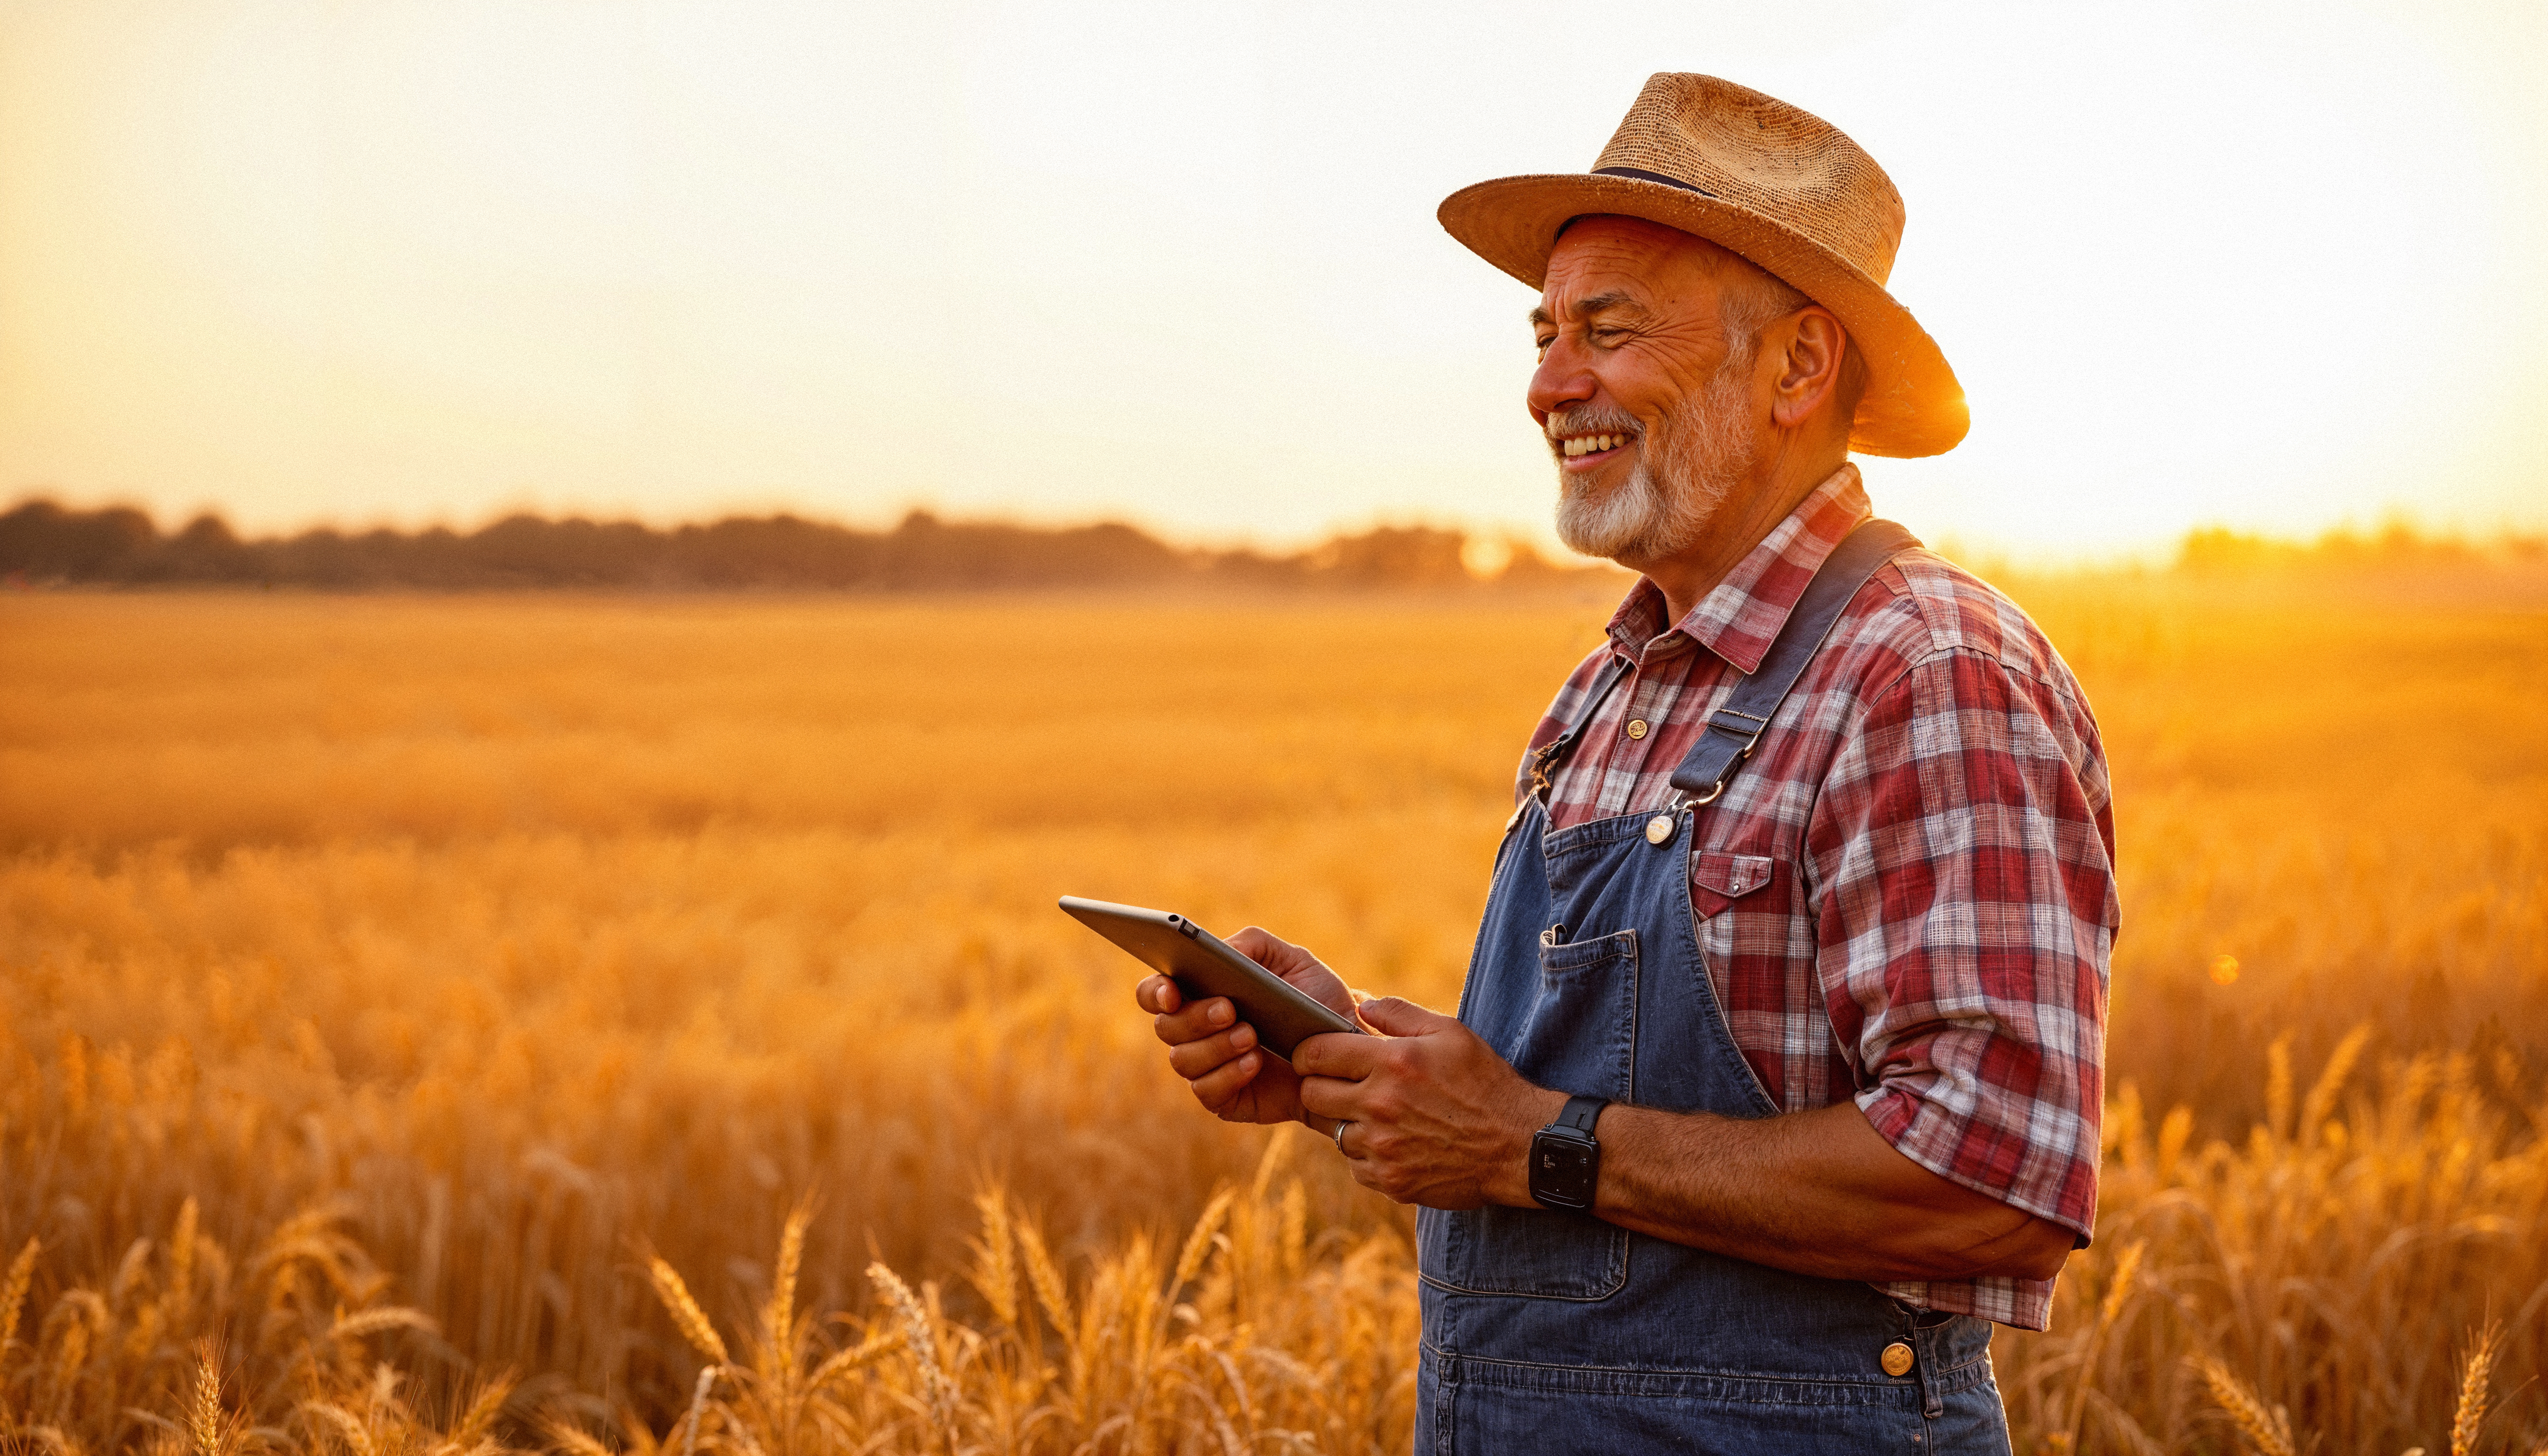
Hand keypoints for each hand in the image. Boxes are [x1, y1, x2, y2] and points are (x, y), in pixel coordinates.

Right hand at [1136, 927, 1354, 1126]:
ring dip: (1215, 1046)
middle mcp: (1196, 1031)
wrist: (1347, 1050)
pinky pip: (1207, 1091)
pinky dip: (1228, 1074)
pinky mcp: (1224, 1098)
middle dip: (1195, 1017)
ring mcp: (1208, 1067)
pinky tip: (1255, 1063)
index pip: (1156, 993)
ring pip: (1183, 1060)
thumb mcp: (1293, 960)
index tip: (1172, 991)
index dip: (1155, 992)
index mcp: (1201, 992)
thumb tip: (1215, 950)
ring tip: (1252, 1036)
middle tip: (1229, 1010)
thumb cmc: (1316, 1000)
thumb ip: (1252, 944)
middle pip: (1165, 1027)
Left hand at [1292, 998, 1560, 1209]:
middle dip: (1320, 1085)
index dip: (1308, 1051)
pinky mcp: (1390, 1181)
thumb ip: (1398, 1012)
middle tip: (1341, 1083)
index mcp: (1392, 1063)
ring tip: (1380, 1114)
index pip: (1316, 1054)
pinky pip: (1355, 1164)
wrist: (1518, 1145)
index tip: (1315, 1055)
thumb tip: (1359, 1003)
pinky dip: (1367, 1153)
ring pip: (1333, 1131)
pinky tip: (1395, 1141)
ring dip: (1348, 1121)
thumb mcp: (1450, 1032)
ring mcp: (1382, 1148)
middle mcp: (1380, 1106)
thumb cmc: (1485, 1083)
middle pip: (1312, 1095)